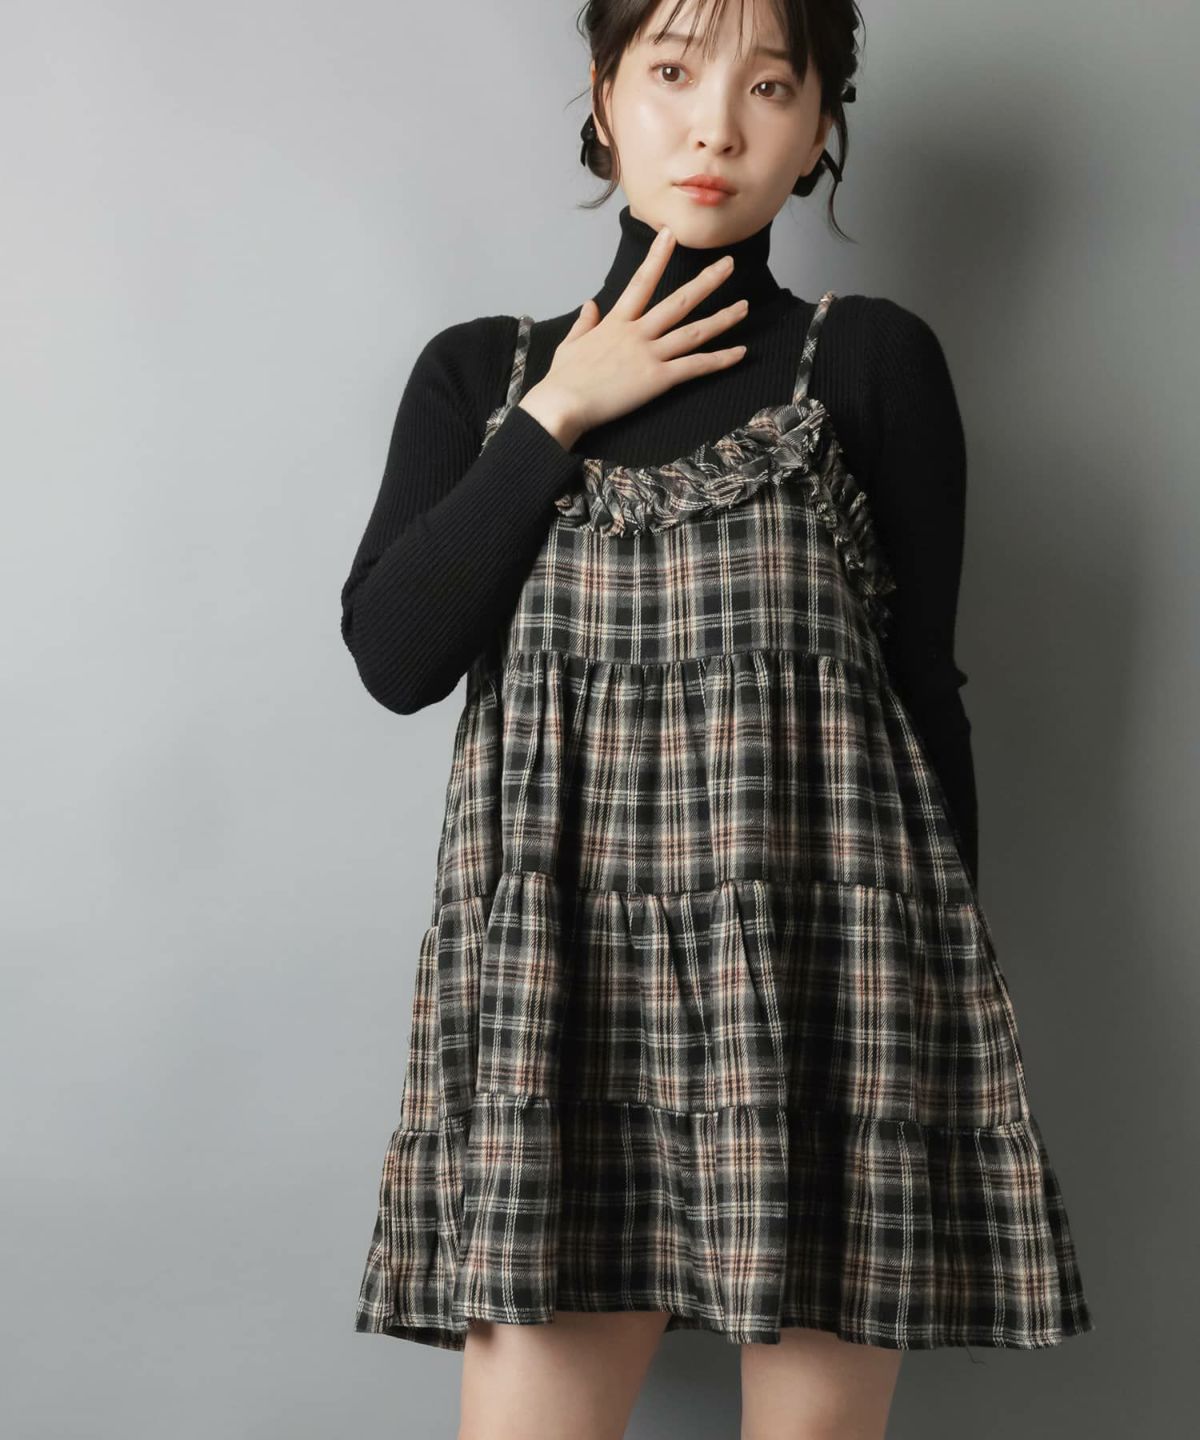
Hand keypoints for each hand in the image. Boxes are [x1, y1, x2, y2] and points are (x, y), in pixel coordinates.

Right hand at [518, 224, 747, 449]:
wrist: (561, 404)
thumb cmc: (562, 379)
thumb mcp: (569, 344)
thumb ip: (584, 322)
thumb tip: (590, 304)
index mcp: (615, 322)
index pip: (641, 282)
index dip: (657, 257)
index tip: (670, 234)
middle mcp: (636, 332)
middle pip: (678, 301)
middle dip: (706, 281)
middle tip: (728, 263)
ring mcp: (648, 354)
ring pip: (693, 332)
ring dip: (722, 319)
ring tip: (744, 306)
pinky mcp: (656, 379)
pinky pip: (694, 367)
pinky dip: (719, 360)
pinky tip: (740, 353)